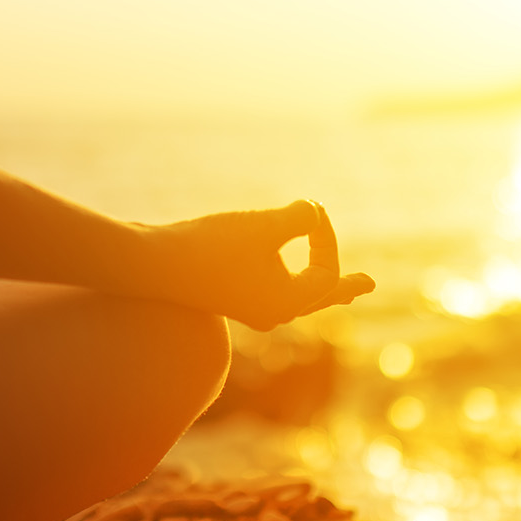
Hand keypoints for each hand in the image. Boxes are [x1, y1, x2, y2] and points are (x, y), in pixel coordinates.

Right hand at [140, 200, 373, 330]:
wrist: (150, 264)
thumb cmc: (209, 246)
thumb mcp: (262, 226)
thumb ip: (300, 218)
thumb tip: (313, 214)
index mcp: (287, 302)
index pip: (326, 271)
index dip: (325, 236)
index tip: (310, 208)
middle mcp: (272, 312)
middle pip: (319, 297)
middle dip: (344, 286)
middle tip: (370, 285)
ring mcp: (250, 306)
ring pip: (297, 297)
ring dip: (318, 283)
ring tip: (342, 288)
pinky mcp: (230, 296)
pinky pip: (274, 292)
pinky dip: (290, 280)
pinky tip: (288, 276)